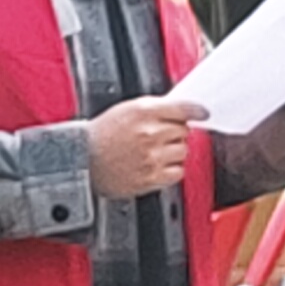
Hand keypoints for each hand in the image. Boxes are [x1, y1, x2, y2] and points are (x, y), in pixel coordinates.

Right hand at [86, 96, 201, 200]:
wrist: (81, 160)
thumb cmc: (101, 135)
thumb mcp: (125, 110)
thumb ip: (154, 108)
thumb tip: (182, 110)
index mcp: (143, 112)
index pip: (183, 109)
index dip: (197, 111)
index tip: (203, 114)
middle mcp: (150, 133)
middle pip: (184, 131)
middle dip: (175, 133)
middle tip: (158, 136)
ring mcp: (152, 156)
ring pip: (183, 151)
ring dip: (174, 151)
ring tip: (154, 152)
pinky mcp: (151, 177)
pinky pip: (178, 172)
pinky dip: (171, 169)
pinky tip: (156, 165)